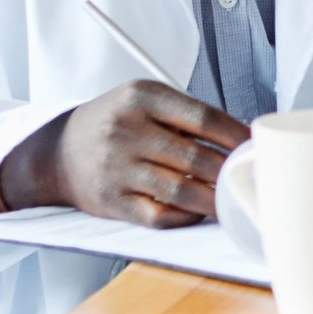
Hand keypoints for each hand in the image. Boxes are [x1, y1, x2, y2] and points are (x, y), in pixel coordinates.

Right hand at [0, 81, 250, 227]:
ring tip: (232, 198)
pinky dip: (185, 216)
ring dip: (213, 198)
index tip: (255, 144)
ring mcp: (117, 169)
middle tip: (249, 176)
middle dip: (228, 170)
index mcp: (141, 98)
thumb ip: (184, 113)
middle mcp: (126, 131)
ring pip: (179, 189)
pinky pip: (158, 215)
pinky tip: (199, 210)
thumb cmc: (113, 122)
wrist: (57, 152)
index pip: (203, 117)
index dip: (235, 134)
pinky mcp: (111, 201)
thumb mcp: (143, 99)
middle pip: (195, 157)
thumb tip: (237, 137)